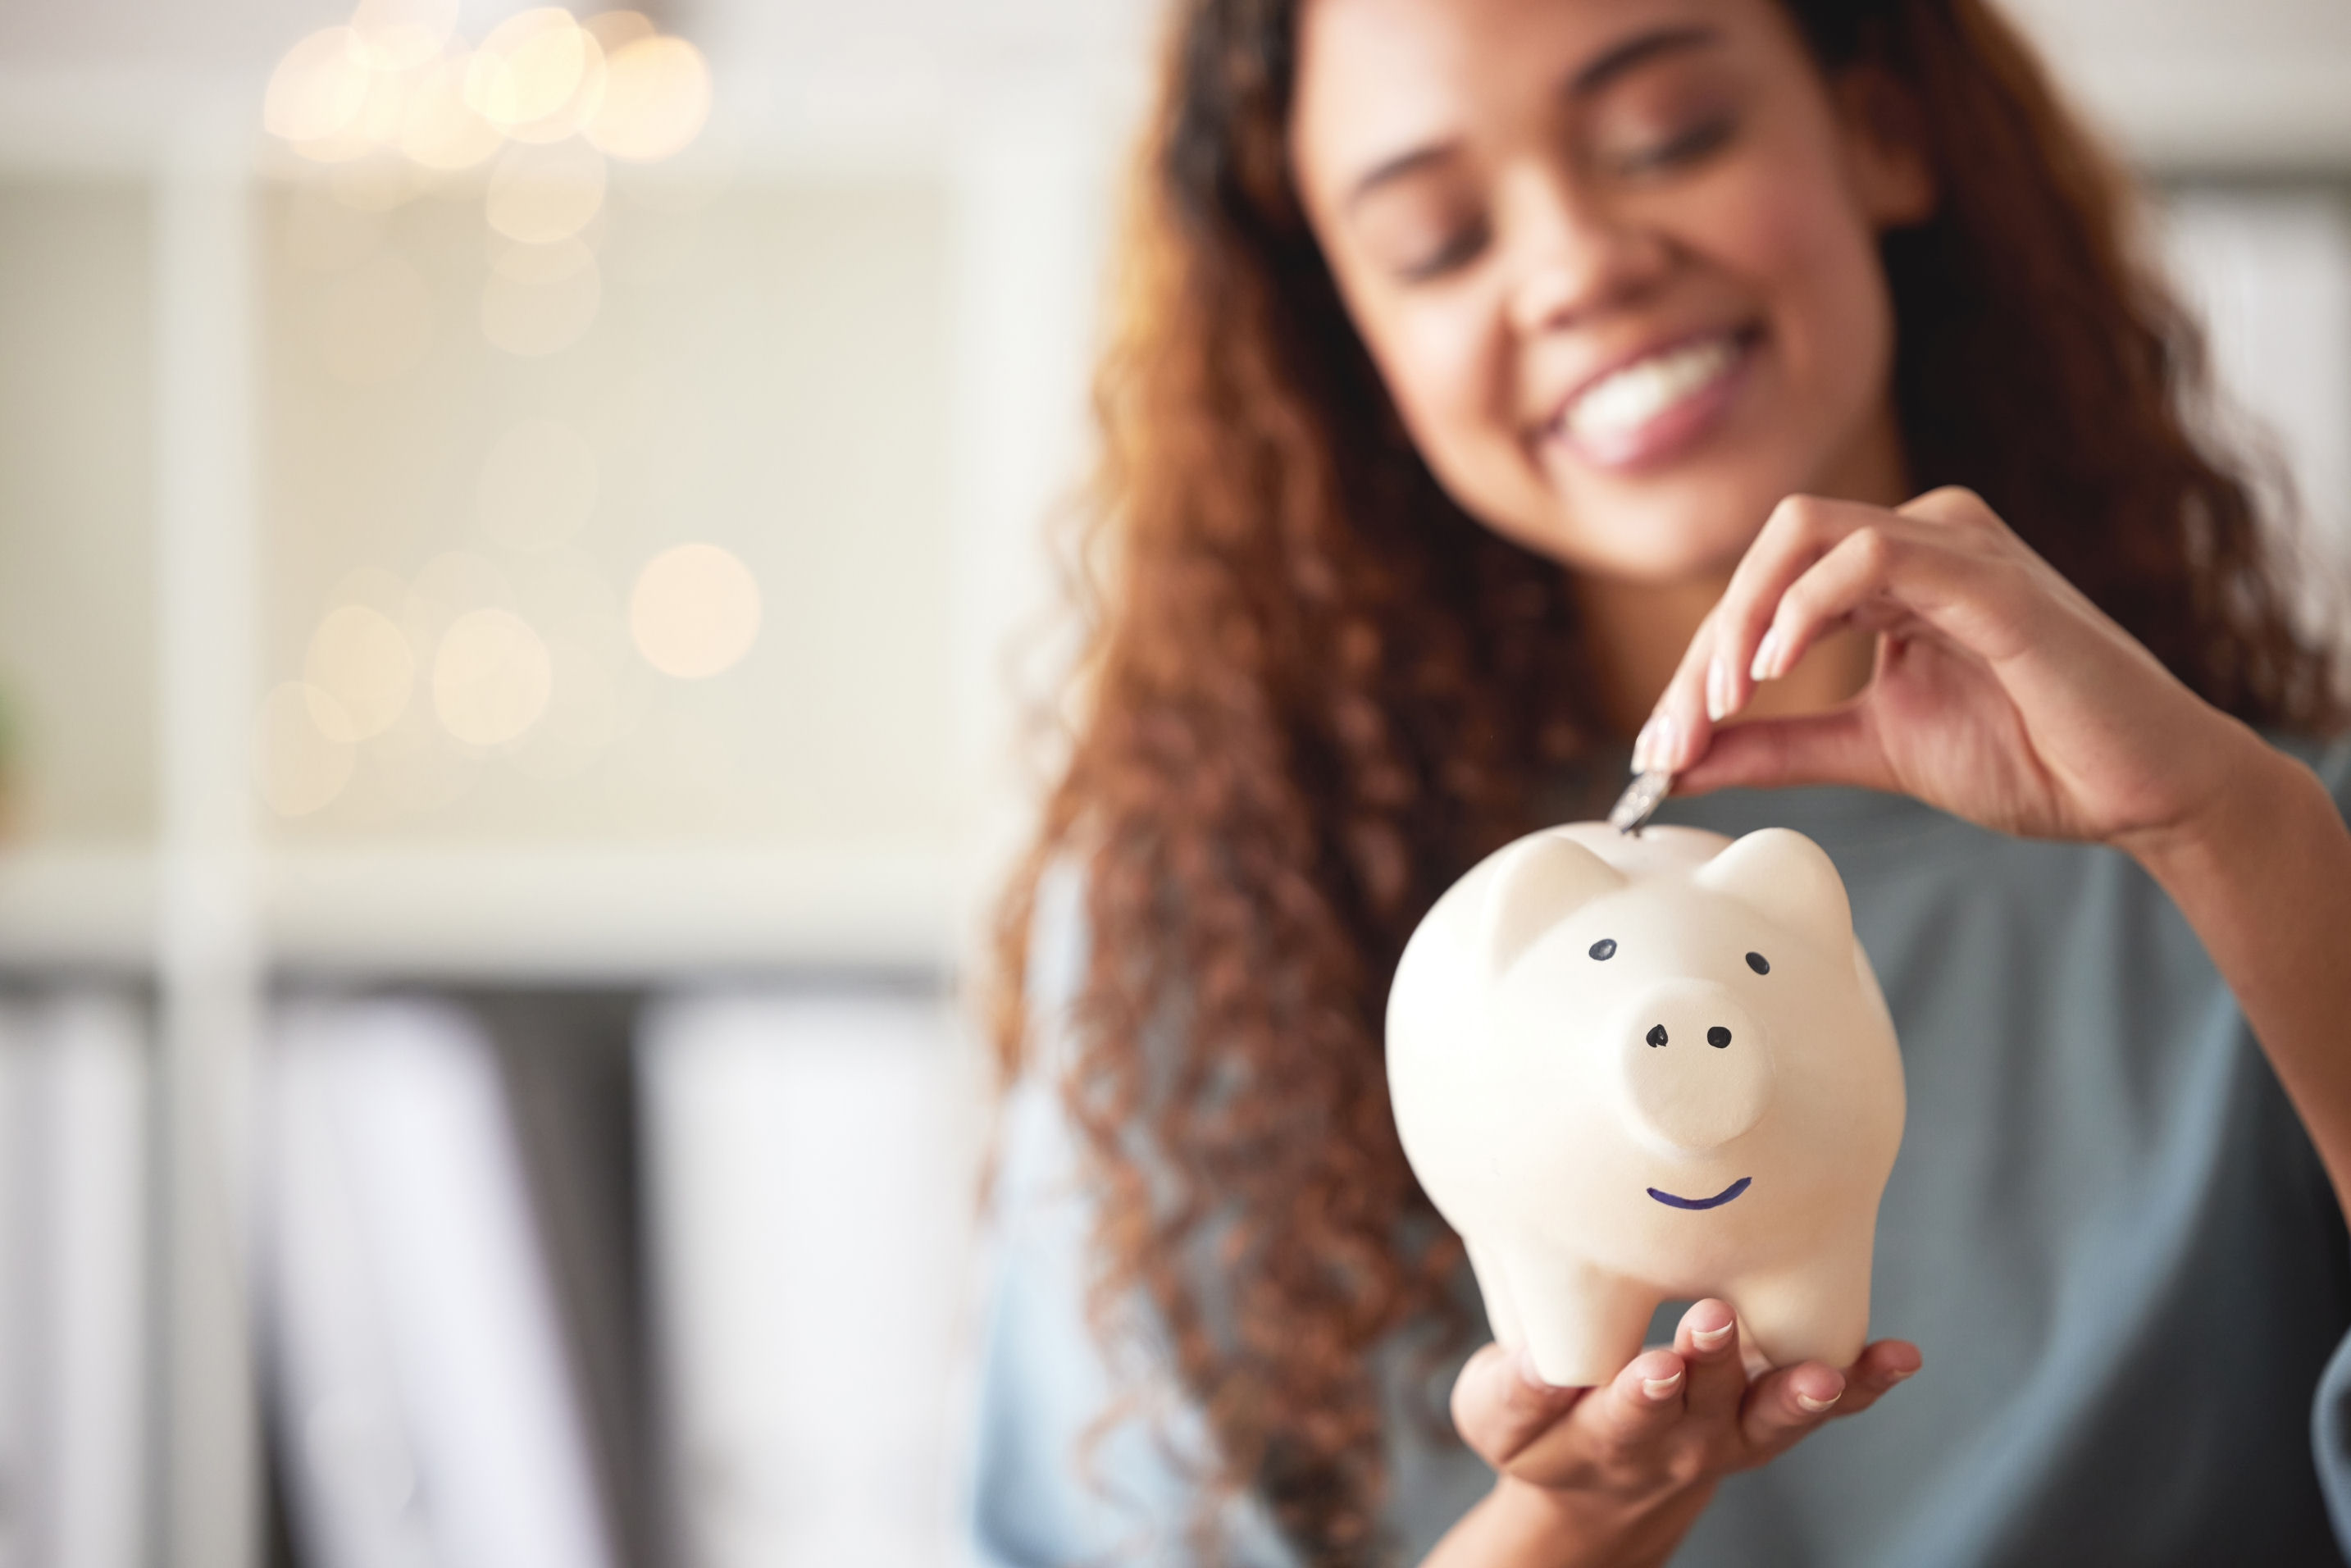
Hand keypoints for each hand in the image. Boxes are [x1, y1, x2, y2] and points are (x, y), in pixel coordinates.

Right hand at [1435, 1301, 1918, 1565]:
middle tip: (1716, 1319)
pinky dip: (1865, 1384)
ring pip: (1772, 1418)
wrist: (1597, 1489)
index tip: (1656, 1364)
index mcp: (1606, 1436)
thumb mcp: (1499, 1416)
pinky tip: (1900, 1356)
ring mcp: (1733, 1434)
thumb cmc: (1543, 1425)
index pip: (1624, 1417)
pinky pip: (1825, 1407)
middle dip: (1713, 1364)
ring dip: (1799, 1393)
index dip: (1641, 1394)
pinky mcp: (1769, 1418)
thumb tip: (1539, 1358)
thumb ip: (1515, 1390)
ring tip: (1828, 1371)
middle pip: (1702, 1409)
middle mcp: (1679, 1443)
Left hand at [1634, 487, 2269, 851]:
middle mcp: (1922, 538)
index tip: (1660, 750)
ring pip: (1804, 537)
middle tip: (1673, 737)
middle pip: (1769, 553)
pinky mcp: (1994, 581)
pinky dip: (1808, 604)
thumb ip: (1776, 746)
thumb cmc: (2032, 757)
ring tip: (1719, 704)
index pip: (1765, 588)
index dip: (1697, 665)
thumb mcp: (1870, 749)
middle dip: (1706, 647)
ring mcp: (1959, 548)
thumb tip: (1677, 761)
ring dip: (1741, 622)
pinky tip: (1777, 666)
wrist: (2141, 792)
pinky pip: (1875, 553)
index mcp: (1892, 571)